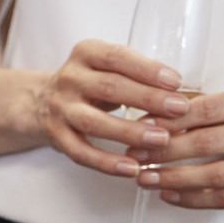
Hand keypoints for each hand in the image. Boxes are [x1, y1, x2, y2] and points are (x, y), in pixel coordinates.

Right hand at [31, 38, 194, 179]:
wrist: (41, 102)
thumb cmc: (90, 84)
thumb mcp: (106, 67)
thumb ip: (136, 74)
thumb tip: (182, 93)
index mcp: (86, 54)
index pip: (117, 57)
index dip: (147, 69)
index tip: (176, 81)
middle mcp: (70, 78)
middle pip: (109, 88)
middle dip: (148, 99)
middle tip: (179, 110)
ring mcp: (60, 108)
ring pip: (94, 122)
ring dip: (130, 131)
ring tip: (161, 139)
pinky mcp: (56, 136)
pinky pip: (82, 152)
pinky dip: (107, 163)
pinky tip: (132, 168)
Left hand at [134, 83, 223, 209]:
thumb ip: (196, 106)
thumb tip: (147, 115)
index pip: (205, 110)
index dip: (169, 120)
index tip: (138, 127)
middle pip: (206, 143)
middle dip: (164, 151)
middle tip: (133, 156)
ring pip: (215, 175)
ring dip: (174, 179)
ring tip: (144, 179)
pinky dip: (194, 199)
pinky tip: (168, 195)